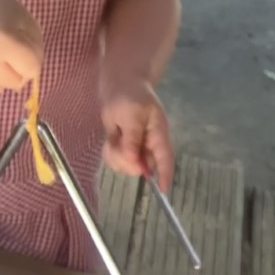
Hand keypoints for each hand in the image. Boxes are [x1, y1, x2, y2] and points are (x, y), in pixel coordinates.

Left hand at [100, 72, 173, 189]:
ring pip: (126, 165)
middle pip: (142, 167)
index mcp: (158, 134)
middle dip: (127, 161)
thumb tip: (135, 163)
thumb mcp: (132, 114)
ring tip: (113, 136)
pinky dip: (109, 153)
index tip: (163, 190)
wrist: (118, 83)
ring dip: (115, 156)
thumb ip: (133, 139)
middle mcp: (148, 144)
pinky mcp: (123, 146)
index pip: (165, 158)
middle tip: (116, 142)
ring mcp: (135, 146)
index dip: (165, 175)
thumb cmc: (129, 94)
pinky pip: (116, 160)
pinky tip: (109, 139)